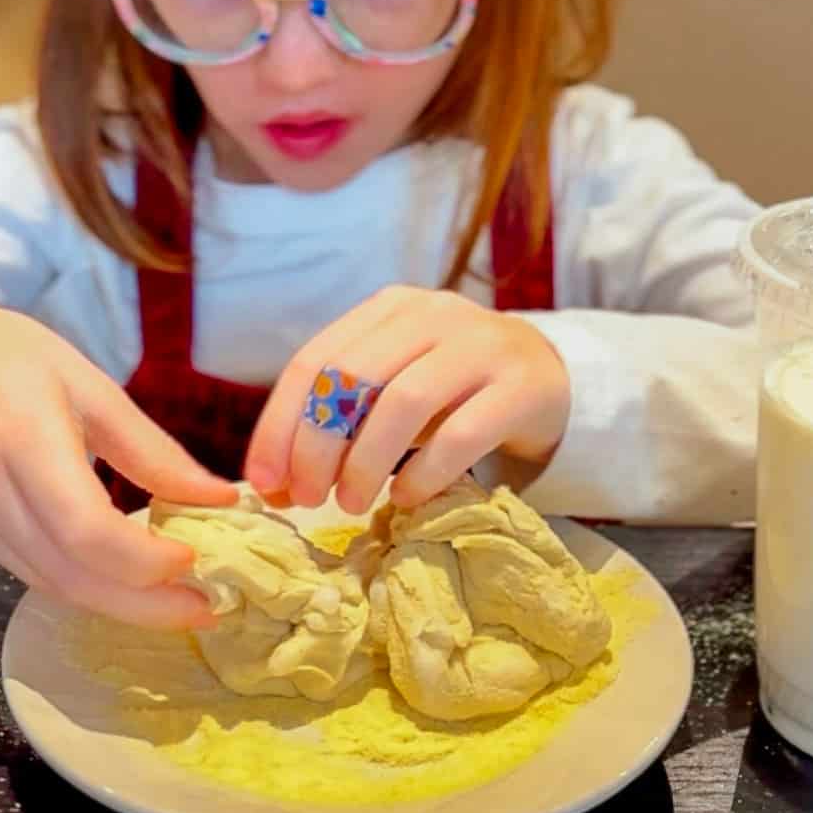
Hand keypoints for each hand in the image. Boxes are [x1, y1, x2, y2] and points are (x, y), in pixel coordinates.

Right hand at [0, 300, 235, 627]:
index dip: (145, 561)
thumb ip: (150, 448)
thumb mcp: (85, 380)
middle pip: (71, 575)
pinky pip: (32, 575)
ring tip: (178, 601)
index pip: (86, 529)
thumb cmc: (1, 358)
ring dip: (119, 605)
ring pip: (52, 586)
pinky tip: (124, 580)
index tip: (196, 559)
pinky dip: (85, 585)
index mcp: (22, 437)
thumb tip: (220, 498)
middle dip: (144, 606)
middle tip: (204, 609)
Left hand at [245, 286, 569, 515]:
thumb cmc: (452, 390)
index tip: (264, 482)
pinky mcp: (521, 387)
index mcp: (388, 309)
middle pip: (352, 377)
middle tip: (308, 498)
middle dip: (317, 446)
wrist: (548, 377)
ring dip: (366, 462)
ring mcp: (481, 345)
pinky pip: (461, 433)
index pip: (313, 360)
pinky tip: (407, 499)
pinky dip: (425, 473)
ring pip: (404, 402)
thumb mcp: (392, 390)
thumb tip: (273, 486)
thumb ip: (338, 423)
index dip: (280, 425)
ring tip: (351, 504)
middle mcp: (432, 314)